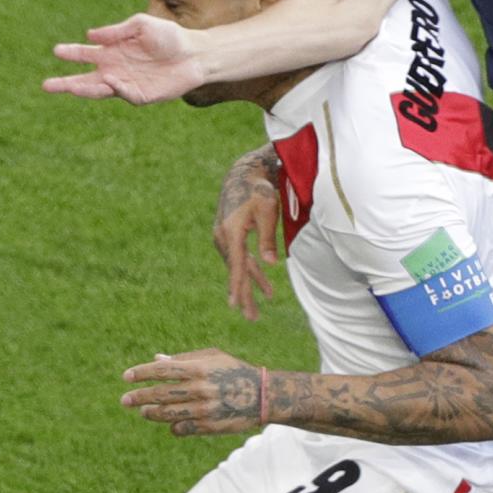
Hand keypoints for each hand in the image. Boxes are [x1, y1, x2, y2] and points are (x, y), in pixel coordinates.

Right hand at [44, 13, 203, 103]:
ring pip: (100, 90)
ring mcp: (127, 84)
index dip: (72, 53)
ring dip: (84, 90)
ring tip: (69, 87)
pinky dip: (116, 88)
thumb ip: (118, 30)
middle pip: (86, 79)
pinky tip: (110, 80)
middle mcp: (116, 70)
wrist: (195, 53)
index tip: (57, 50)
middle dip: (66, 83)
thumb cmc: (169, 37)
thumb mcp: (142, 25)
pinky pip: (125, 94)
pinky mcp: (142, 95)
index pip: (87, 54)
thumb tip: (91, 34)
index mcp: (113, 52)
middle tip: (46, 85)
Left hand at [121, 348, 264, 436]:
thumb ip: (184, 358)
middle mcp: (199, 388)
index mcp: (200, 368)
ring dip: (150, 413)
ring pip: (165, 414)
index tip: (126, 377)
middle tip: (125, 400)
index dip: (141, 373)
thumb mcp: (213, 357)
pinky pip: (179, 428)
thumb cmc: (234, 371)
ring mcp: (203, 409)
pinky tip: (170, 421)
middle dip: (138, 397)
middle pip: (159, 394)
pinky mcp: (207, 426)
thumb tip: (155, 360)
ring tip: (143, 411)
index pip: (162, 370)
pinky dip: (172, 425)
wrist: (262, 396)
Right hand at [216, 148, 281, 319]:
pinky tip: (263, 283)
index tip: (235, 305)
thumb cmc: (258, 190)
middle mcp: (223, 238)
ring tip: (259, 309)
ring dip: (249, 286)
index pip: (236, 265)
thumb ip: (268, 237)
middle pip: (235, 271)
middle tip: (252, 318)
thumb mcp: (267, 210)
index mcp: (231, 232)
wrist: (242, 175)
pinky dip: (250, 271)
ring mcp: (224, 238)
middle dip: (244, 295)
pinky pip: (240, 258)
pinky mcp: (229, 236)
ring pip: (238, 267)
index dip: (237, 286)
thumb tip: (269, 264)